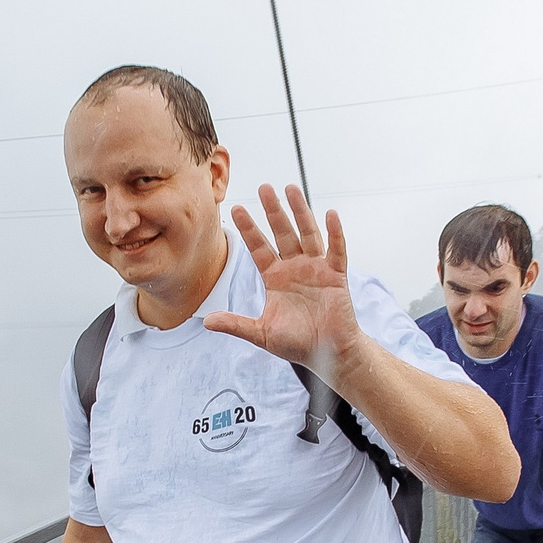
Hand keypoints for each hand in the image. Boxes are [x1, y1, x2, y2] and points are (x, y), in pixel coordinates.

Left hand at [202, 183, 367, 384]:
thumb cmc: (297, 343)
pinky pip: (336, 251)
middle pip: (282, 233)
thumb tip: (206, 321)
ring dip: (300, 212)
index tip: (236, 209)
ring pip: (307, 234)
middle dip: (273, 211)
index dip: (248, 229)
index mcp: (275, 277)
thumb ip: (236, 324)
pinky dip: (335, 233)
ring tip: (292, 188)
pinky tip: (330, 215)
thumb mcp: (261, 333)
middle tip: (264, 188)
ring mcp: (316, 269)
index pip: (259, 247)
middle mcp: (294, 267)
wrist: (327, 355)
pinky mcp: (336, 276)